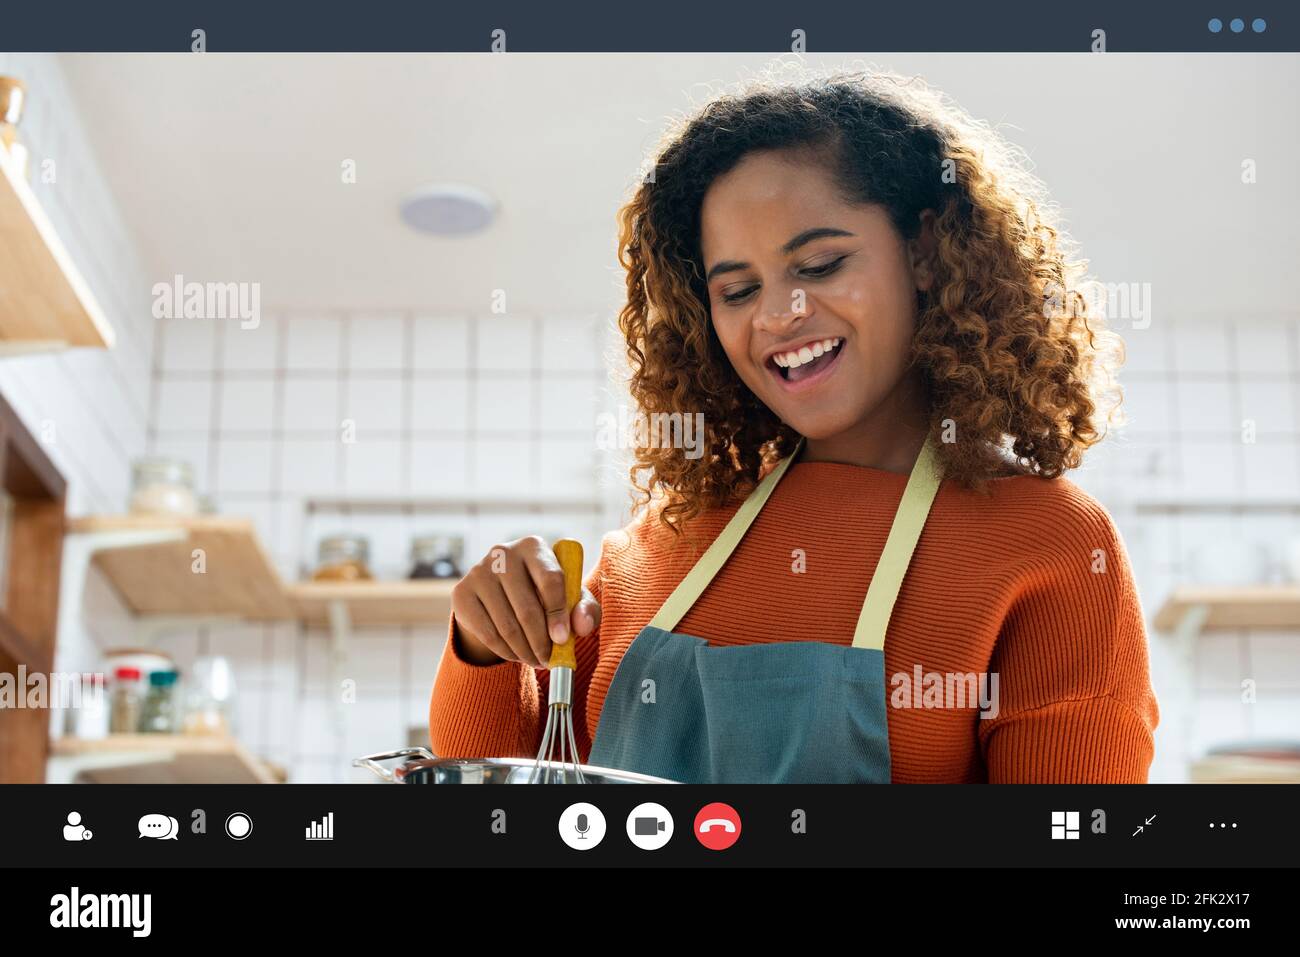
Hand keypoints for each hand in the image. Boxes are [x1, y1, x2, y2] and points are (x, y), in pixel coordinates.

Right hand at [450, 535, 601, 667]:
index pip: (550, 580)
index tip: (563, 640)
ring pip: (507, 625)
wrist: (500, 592)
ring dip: (525, 651)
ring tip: (537, 660)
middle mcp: (504, 553)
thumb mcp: (570, 597)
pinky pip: (488, 633)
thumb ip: (585, 609)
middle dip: (541, 642)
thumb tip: (582, 626)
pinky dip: (506, 652)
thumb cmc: (543, 592)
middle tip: (549, 660)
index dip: (558, 613)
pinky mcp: (462, 593)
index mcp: (534, 547)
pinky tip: (518, 655)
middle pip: (527, 608)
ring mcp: (479, 571)